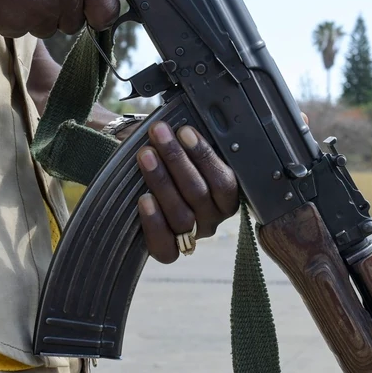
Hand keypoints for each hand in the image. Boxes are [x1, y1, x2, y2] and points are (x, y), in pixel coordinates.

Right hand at [0, 0, 118, 37]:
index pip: (108, 8)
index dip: (98, 12)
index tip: (90, 11)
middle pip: (72, 22)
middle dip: (58, 11)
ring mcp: (39, 12)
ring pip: (44, 28)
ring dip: (32, 15)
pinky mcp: (12, 24)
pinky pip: (16, 30)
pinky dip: (7, 17)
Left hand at [136, 121, 238, 263]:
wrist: (149, 175)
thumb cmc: (174, 161)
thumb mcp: (190, 150)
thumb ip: (194, 141)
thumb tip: (186, 122)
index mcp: (228, 196)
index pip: (224, 181)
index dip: (204, 156)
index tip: (185, 131)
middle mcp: (213, 219)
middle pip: (199, 194)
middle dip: (176, 159)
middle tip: (159, 134)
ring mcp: (192, 235)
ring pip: (181, 216)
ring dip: (161, 181)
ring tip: (146, 155)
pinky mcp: (170, 250)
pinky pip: (165, 245)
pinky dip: (153, 222)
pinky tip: (144, 199)